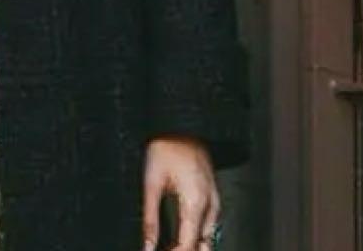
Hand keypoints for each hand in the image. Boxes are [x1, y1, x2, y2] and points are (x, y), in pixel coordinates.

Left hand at [142, 135, 219, 250]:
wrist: (181, 123)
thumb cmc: (166, 147)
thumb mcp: (151, 183)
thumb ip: (150, 219)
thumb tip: (148, 244)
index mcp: (196, 203)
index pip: (188, 245)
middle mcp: (210, 206)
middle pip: (202, 246)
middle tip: (163, 250)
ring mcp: (214, 201)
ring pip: (208, 238)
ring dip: (191, 246)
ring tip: (169, 247)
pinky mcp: (212, 196)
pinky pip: (208, 225)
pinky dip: (196, 236)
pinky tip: (181, 237)